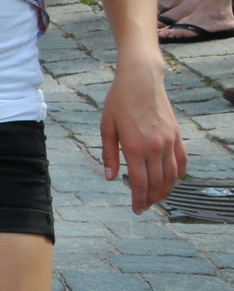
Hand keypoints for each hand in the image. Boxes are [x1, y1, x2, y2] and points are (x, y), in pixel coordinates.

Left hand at [101, 58, 186, 212]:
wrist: (141, 80)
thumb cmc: (119, 102)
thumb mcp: (106, 127)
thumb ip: (110, 154)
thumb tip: (111, 178)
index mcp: (135, 146)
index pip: (140, 182)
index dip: (138, 199)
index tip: (136, 209)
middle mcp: (155, 147)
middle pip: (156, 182)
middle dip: (150, 199)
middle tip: (144, 207)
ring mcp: (169, 141)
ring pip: (172, 175)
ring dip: (165, 191)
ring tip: (156, 199)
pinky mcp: (177, 135)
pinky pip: (182, 161)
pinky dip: (178, 175)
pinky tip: (171, 181)